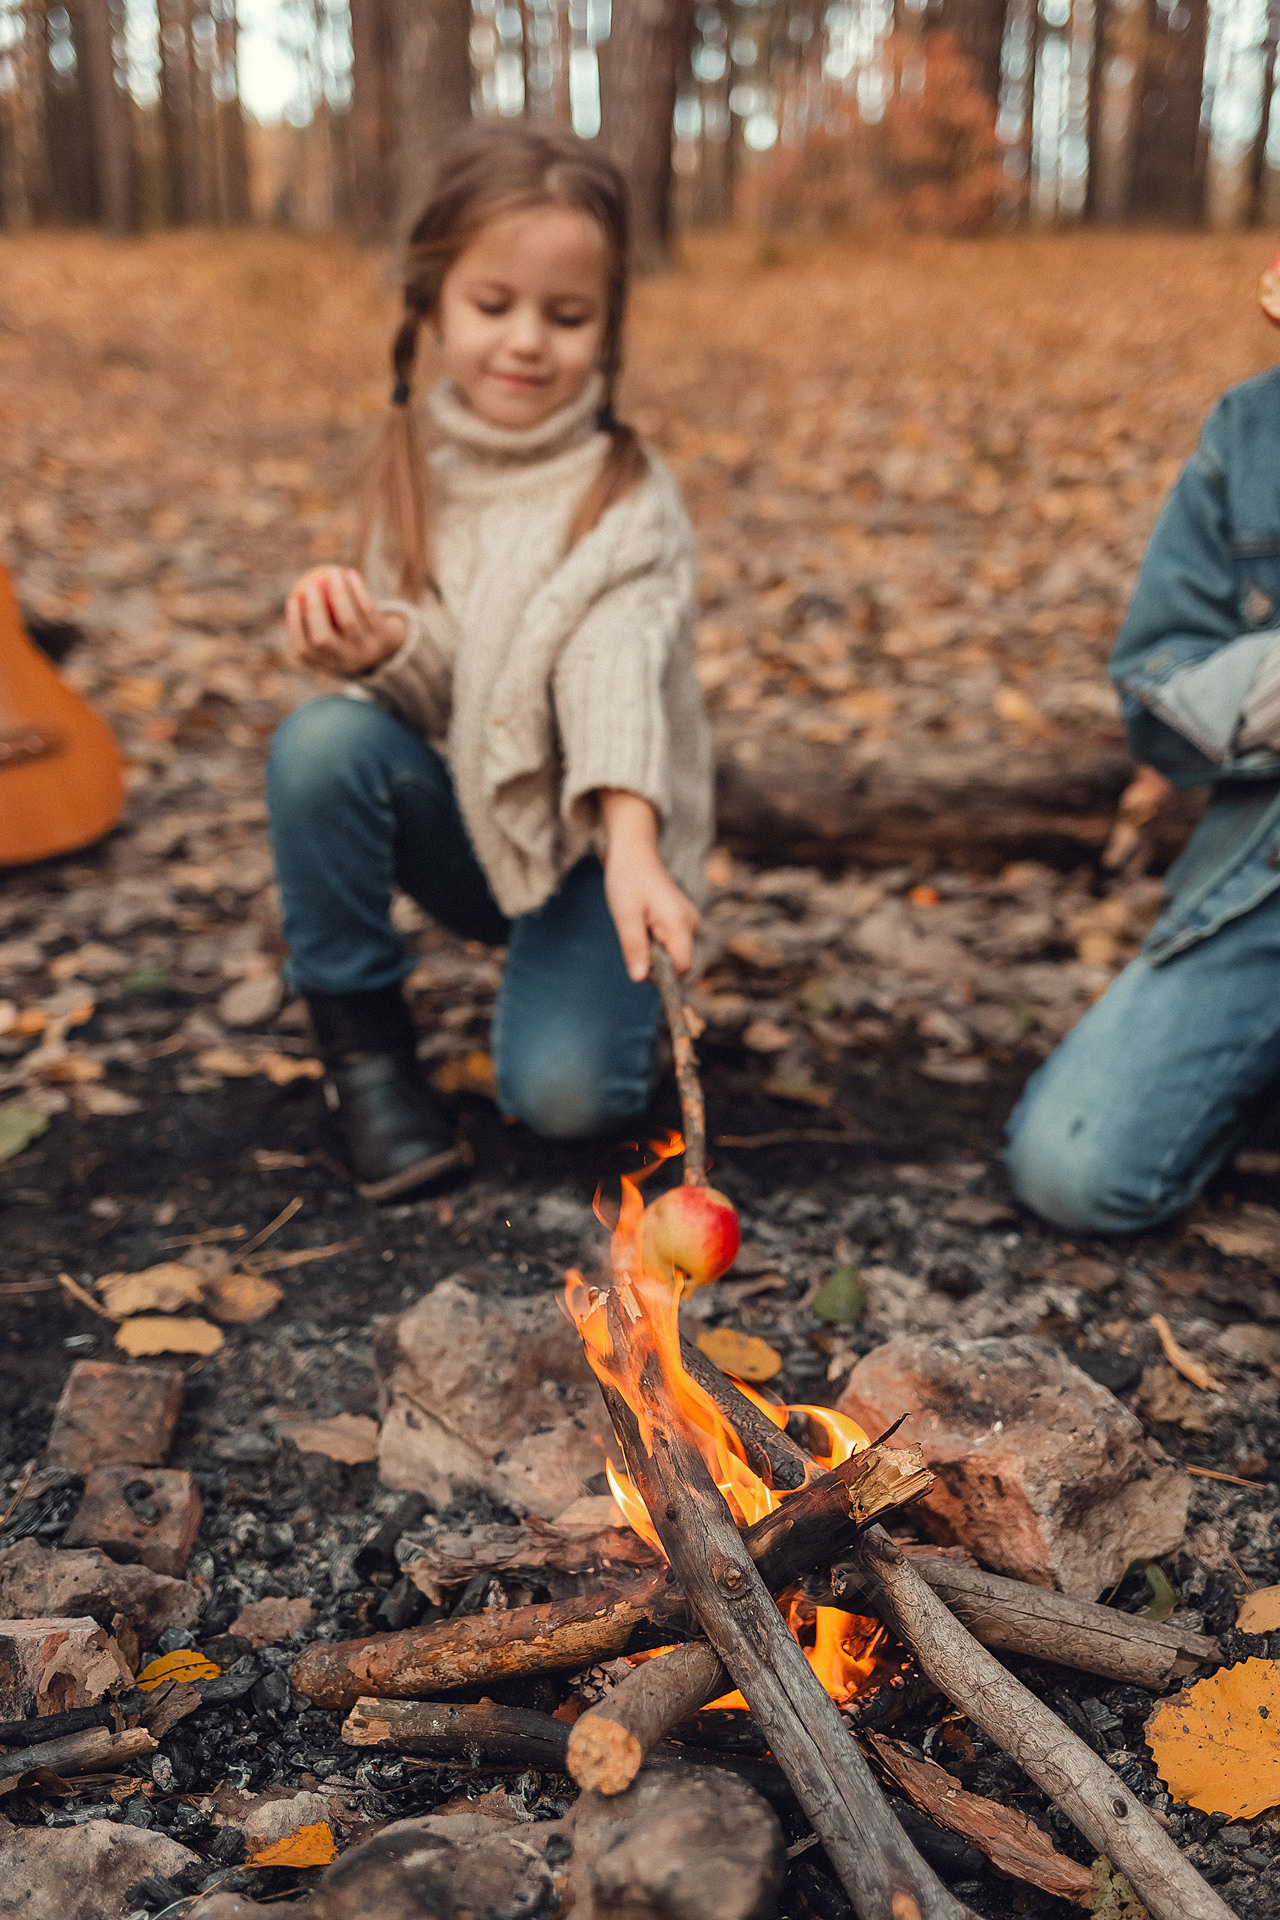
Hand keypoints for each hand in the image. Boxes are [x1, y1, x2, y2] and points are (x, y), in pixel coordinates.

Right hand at [285, 566, 406, 678]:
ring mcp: (366, 652)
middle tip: (310, 586)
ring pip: (347, 620)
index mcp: (328, 665)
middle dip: (314, 611)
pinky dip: (358, 590)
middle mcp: (346, 662)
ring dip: (338, 593)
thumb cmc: (349, 637)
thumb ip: (312, 623)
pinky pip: (368, 609)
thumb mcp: (332, 638)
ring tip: (332, 573)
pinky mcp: (384, 638)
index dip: (295, 625)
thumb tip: (291, 596)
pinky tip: (350, 573)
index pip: (304, 648)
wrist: (391, 648)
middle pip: (322, 638)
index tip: (292, 599)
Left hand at [600, 790, 700, 982]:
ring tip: (639, 924)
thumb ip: (634, 948)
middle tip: (635, 934)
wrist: (634, 852)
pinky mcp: (684, 918)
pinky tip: (644, 921)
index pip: (682, 967)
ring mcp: (690, 920)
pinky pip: (672, 941)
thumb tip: (639, 979)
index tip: (638, 959)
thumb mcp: (625, 916)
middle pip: (678, 961)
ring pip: (674, 952)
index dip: (660, 973)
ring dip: (653, 948)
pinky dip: (655, 939)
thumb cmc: (628, 880)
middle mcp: (692, 922)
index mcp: (680, 923)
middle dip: (655, 959)